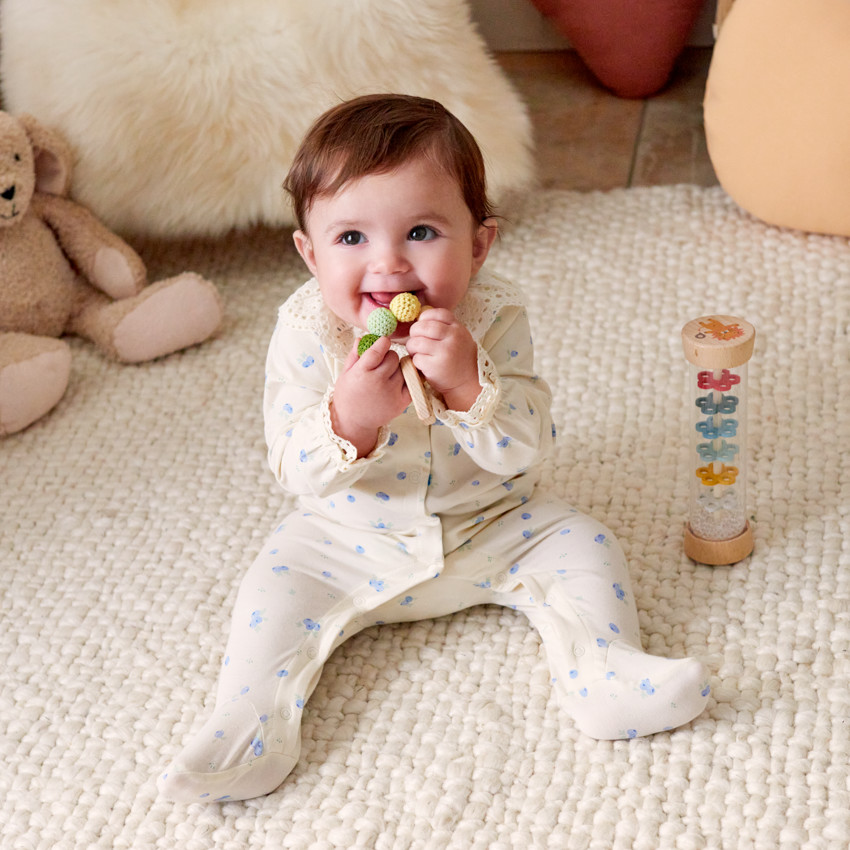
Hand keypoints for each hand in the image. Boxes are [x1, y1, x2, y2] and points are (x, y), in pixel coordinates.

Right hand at [330, 335, 409, 456]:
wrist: (353, 422)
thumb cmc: (347, 395)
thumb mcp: (345, 374)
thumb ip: (355, 355)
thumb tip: (363, 338)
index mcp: (362, 372)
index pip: (378, 349)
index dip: (382, 342)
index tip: (384, 341)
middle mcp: (378, 381)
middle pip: (394, 357)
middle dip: (388, 357)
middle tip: (382, 364)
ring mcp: (391, 392)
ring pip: (403, 368)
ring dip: (397, 369)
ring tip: (387, 377)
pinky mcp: (402, 402)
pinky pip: (411, 382)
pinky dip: (407, 380)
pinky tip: (398, 382)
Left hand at [405, 308, 480, 411]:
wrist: (467, 382)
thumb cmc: (460, 359)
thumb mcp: (459, 337)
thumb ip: (445, 327)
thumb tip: (420, 316)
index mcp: (458, 329)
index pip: (437, 314)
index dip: (425, 318)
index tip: (423, 325)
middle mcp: (452, 338)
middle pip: (423, 327)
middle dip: (414, 332)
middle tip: (416, 340)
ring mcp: (444, 352)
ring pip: (416, 342)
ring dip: (412, 347)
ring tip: (417, 352)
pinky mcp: (435, 366)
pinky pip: (416, 358)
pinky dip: (416, 361)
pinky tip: (423, 364)